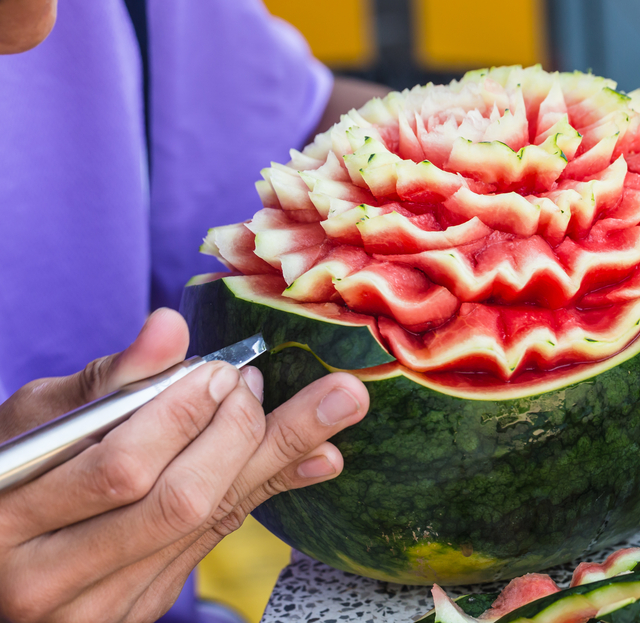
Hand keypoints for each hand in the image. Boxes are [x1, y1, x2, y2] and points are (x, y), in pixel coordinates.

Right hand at [0, 308, 368, 622]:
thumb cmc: (17, 467)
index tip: (226, 370)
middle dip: (239, 431)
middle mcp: (47, 580)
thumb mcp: (40, 419)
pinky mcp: (135, 612)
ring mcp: (96, 608)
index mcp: (8, 518)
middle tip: (257, 383)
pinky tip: (313, 454)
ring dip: (275, 456)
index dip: (184, 412)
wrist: (4, 550)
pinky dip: (267, 489)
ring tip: (325, 406)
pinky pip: (213, 544)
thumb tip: (170, 327)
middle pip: (181, 501)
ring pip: (208, 525)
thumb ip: (108, 380)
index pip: (122, 467)